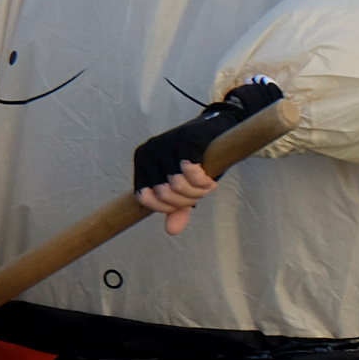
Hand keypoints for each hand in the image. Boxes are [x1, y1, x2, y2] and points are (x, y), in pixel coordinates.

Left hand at [128, 79, 284, 234]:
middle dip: (187, 200)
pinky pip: (191, 171)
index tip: (183, 205)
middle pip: (164, 193)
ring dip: (198, 191)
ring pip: (178, 184)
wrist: (217, 128)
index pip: (144, 197)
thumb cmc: (196, 158)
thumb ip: (175, 208)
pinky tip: (210, 179)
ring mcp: (166, 143)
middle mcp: (149, 151)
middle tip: (202, 193)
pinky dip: (203, 181)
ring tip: (207, 186)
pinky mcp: (186, 138)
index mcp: (142, 162)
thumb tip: (171, 230)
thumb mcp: (183, 186)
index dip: (165, 207)